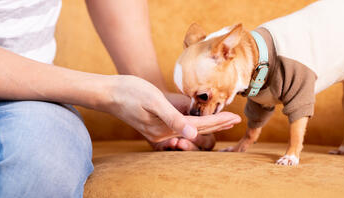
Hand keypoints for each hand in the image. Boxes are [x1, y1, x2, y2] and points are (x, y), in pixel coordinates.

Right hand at [105, 76, 240, 142]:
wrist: (108, 93)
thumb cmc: (129, 92)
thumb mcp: (153, 100)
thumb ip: (174, 116)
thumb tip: (193, 133)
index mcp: (165, 127)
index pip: (199, 125)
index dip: (218, 121)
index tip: (235, 117)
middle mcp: (163, 132)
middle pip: (196, 130)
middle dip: (217, 125)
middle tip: (235, 120)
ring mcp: (158, 130)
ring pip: (189, 129)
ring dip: (207, 125)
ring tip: (223, 120)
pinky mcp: (154, 125)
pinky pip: (179, 126)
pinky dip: (193, 123)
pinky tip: (199, 119)